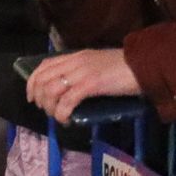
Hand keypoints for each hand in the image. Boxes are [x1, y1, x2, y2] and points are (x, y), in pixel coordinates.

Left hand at [23, 49, 140, 123]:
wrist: (142, 65)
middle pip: (43, 79)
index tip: (33, 97)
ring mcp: (81, 72)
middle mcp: (74, 62)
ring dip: (50, 108)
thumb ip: (81, 72)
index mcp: (74, 56)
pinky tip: (65, 120)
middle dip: (39, 98)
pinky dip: (61, 113)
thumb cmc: (123, 69)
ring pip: (51, 90)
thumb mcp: (96, 65)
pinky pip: (67, 100)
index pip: (43, 66)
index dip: (32, 82)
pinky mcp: (90, 84)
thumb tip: (69, 89)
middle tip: (47, 110)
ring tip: (58, 116)